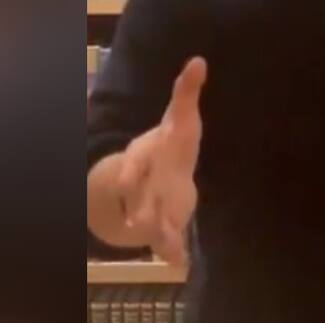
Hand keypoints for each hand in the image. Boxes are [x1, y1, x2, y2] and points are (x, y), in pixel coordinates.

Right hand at [116, 56, 205, 265]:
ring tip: (166, 250)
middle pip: (140, 198)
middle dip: (141, 210)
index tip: (125, 181)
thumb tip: (199, 60)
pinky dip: (172, 253)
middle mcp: (146, 183)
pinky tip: (180, 265)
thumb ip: (187, 90)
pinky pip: (167, 238)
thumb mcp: (180, 114)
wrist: (159, 169)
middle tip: (139, 224)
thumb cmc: (172, 140)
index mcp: (146, 155)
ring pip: (151, 222)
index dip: (129, 172)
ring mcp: (154, 203)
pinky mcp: (166, 220)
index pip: (134, 163)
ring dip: (157, 235)